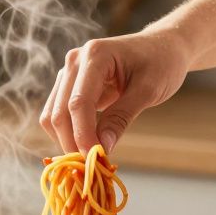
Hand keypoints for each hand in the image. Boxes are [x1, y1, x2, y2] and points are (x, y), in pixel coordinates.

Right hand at [40, 28, 193, 151]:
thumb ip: (121, 118)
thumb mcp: (148, 90)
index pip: (78, 103)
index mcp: (94, 55)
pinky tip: (87, 146)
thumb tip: (102, 149)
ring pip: (52, 115)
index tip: (94, 160)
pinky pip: (58, 113)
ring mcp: (69, 72)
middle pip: (59, 111)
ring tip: (89, 159)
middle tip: (91, 167)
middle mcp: (74, 61)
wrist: (163, 47)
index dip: (83, 135)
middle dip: (72, 142)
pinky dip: (69, 133)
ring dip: (66, 140)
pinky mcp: (70, 84)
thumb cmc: (162, 63)